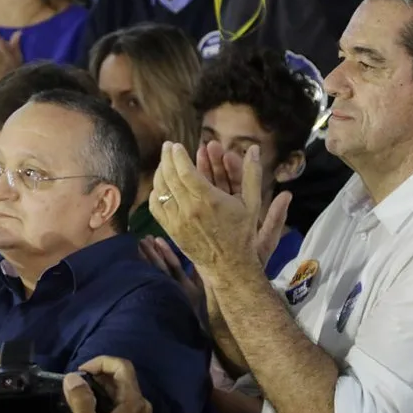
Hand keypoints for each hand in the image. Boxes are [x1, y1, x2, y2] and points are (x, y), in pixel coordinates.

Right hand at [63, 356, 150, 412]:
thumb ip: (80, 401)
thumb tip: (72, 377)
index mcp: (133, 402)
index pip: (122, 366)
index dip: (100, 362)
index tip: (79, 371)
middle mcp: (139, 405)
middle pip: (120, 376)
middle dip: (96, 374)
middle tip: (73, 383)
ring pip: (118, 389)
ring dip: (97, 387)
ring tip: (75, 394)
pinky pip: (117, 402)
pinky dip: (101, 398)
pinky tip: (84, 408)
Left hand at [138, 236, 203, 316]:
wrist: (185, 332)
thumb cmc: (194, 311)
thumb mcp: (200, 293)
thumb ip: (197, 276)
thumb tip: (195, 260)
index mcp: (184, 286)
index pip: (174, 265)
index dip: (166, 252)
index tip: (158, 239)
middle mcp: (171, 288)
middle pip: (159, 267)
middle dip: (152, 252)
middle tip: (144, 238)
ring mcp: (161, 294)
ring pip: (151, 273)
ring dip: (145, 258)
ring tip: (138, 245)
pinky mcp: (152, 299)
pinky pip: (145, 281)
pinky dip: (140, 270)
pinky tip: (134, 261)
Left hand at [150, 142, 290, 278]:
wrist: (229, 266)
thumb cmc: (243, 234)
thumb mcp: (252, 203)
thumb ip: (252, 174)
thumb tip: (255, 148)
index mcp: (209, 200)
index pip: (185, 172)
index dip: (178, 156)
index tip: (176, 146)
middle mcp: (190, 210)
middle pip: (170, 177)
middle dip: (167, 158)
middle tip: (167, 147)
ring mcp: (178, 221)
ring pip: (161, 191)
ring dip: (160, 173)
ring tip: (163, 162)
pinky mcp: (172, 231)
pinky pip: (157, 208)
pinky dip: (156, 193)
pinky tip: (160, 185)